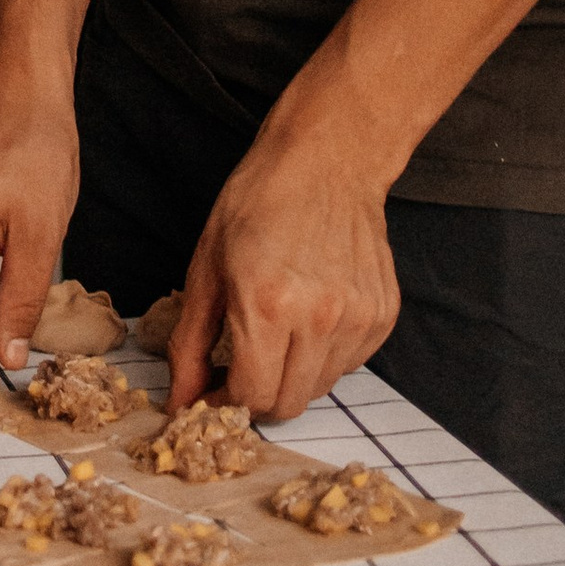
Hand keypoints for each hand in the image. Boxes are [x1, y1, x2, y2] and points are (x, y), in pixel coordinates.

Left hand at [169, 104, 399, 421]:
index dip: (226, 404)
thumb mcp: (206, 268)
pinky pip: (349, 364)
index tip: (213, 392)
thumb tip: (181, 402)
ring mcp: (358, 318)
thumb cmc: (258, 204)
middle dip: (257, 397)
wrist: (328, 161)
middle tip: (241, 369)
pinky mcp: (383, 315)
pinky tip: (310, 316)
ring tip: (277, 333)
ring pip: (320, 387)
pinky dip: (324, 356)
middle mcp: (320, 318)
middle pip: (288, 403)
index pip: (251, 396)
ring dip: (292, 376)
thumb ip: (190, 343)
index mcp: (267, 305)